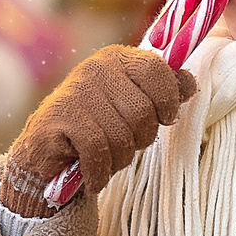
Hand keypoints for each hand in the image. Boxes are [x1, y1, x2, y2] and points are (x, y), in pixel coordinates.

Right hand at [0, 46, 195, 217]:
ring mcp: (74, 91)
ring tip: (106, 160)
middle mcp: (95, 68)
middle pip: (142, 112)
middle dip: (140, 140)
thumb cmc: (99, 127)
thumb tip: (189, 83)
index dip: (168, 100)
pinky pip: (97, 150)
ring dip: (119, 159)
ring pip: (121, 135)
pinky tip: (94, 176)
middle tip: (124, 146)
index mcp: (118, 59)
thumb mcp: (134, 105)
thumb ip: (163, 91)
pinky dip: (100, 171)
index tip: (164, 118)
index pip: (157, 69)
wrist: (46, 153)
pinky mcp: (57, 118)